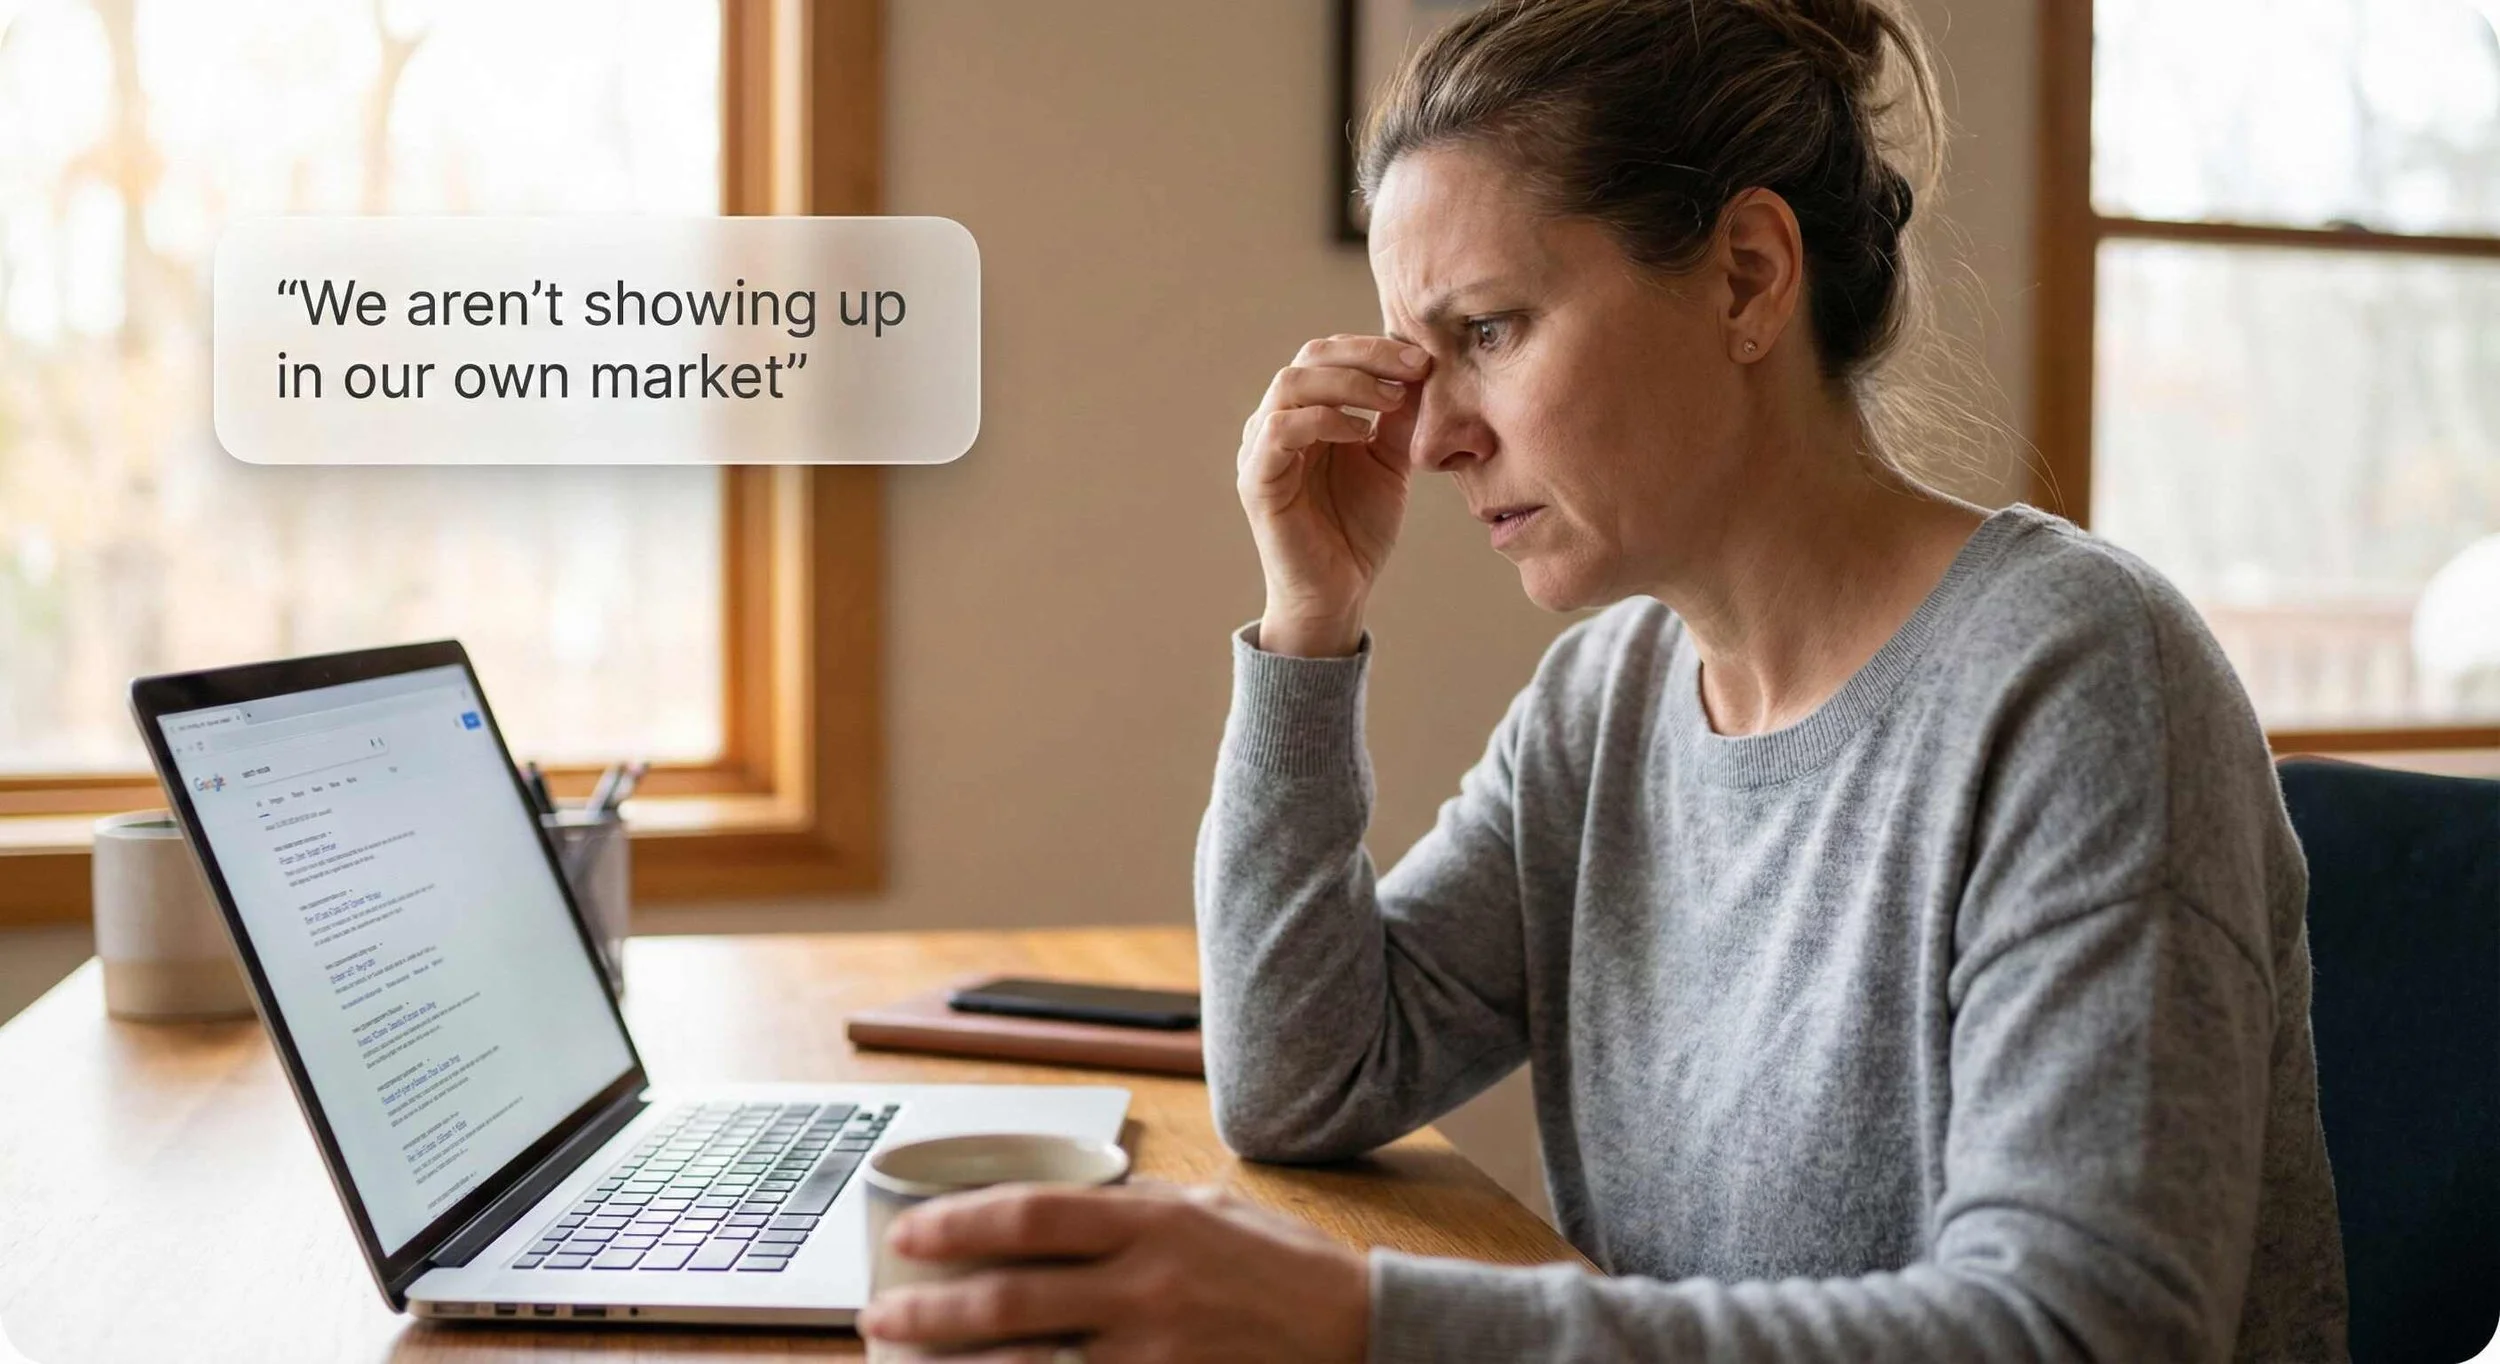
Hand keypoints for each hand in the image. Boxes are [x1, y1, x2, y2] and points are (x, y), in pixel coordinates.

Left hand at [857, 1181, 1369, 1363]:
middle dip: (931, 1310)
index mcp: (1153, 1224)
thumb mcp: (1210, 1209)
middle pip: (1012, 1301)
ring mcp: (1156, 1355)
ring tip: (907, 1363)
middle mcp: (1148, 1289)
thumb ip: (1135, 1207)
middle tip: (879, 1313)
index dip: (958, 1222)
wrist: (1362, 1332)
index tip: (908, 1231)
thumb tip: (1064, 1194)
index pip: (1033, 1215)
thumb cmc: (1283, 1268)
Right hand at [1236, 335, 1431, 656]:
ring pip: (1290, 385)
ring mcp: (1260, 449)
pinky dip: (1322, 420)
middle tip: (1412, 368)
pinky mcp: (1255, 480)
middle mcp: (1276, 422)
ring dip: (1347, 383)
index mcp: (1305, 413)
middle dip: (1365, 356)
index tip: (1422, 359)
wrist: (1338, 591)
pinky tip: (1360, 433)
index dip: (1373, 348)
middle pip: (1308, 358)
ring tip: (1390, 400)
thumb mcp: (1389, 462)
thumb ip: (1398, 418)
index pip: (1328, 356)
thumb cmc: (1358, 528)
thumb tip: (1420, 368)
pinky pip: (1278, 430)